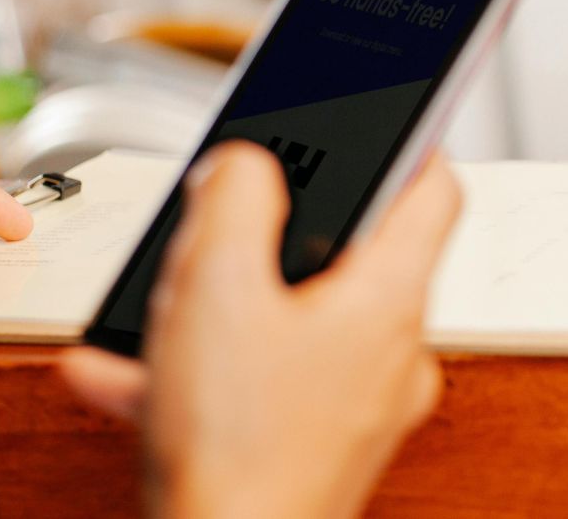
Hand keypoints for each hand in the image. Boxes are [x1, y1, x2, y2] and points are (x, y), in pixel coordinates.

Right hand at [60, 142, 462, 518]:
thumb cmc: (238, 449)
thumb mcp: (216, 288)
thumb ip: (233, 202)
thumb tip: (248, 164)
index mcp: (390, 299)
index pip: (434, 190)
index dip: (407, 141)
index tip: (380, 118)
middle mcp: (391, 354)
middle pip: (353, 257)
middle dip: (276, 234)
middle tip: (228, 220)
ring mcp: (358, 408)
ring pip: (295, 324)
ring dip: (223, 309)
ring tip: (162, 308)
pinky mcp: (317, 450)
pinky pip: (264, 387)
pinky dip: (203, 373)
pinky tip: (133, 374)